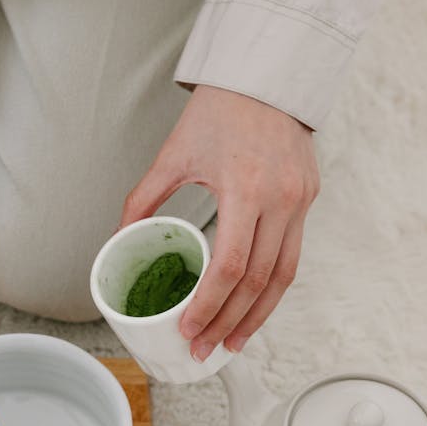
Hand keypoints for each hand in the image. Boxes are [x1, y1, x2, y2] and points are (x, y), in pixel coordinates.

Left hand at [120, 86, 318, 358]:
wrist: (265, 76)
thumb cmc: (217, 112)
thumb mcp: (173, 155)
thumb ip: (143, 199)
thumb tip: (117, 241)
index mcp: (245, 189)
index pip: (230, 267)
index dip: (210, 307)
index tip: (190, 331)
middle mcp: (280, 199)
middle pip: (258, 282)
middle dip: (230, 323)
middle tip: (206, 350)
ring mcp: (300, 200)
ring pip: (284, 276)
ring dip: (259, 316)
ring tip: (234, 342)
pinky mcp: (309, 198)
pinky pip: (293, 255)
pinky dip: (272, 287)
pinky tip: (253, 307)